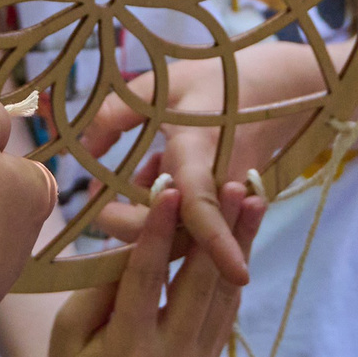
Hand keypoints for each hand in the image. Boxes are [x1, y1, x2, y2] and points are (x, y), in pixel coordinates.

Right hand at [28, 185, 264, 356]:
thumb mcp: (70, 328)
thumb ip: (102, 286)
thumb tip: (135, 237)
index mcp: (128, 350)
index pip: (148, 278)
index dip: (159, 231)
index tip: (171, 188)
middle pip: (200, 283)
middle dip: (220, 228)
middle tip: (235, 182)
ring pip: (223, 294)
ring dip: (241, 243)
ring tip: (253, 198)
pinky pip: (225, 309)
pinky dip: (234, 269)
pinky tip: (244, 233)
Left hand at [79, 42, 330, 284]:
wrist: (279, 89)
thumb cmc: (217, 81)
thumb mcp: (160, 84)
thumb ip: (113, 115)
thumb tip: (79, 151)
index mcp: (201, 153)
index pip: (202, 208)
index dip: (215, 244)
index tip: (235, 275)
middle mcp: (219, 186)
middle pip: (174, 234)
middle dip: (130, 222)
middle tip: (100, 187)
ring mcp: (227, 199)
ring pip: (180, 231)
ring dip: (149, 211)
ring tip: (142, 165)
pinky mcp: (228, 204)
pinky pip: (191, 222)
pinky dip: (167, 206)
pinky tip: (158, 171)